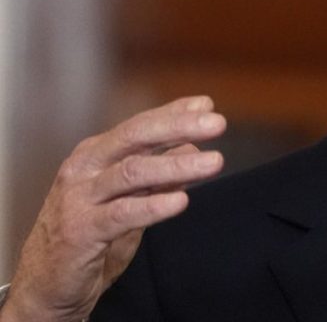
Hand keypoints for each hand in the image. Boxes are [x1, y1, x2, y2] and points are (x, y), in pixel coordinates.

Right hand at [0, 97, 225, 321]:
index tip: (207, 105)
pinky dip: (153, 205)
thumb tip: (192, 143)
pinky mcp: (81, 231)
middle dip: (178, 127)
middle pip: (135, 138)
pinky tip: (181, 201)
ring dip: (176, 165)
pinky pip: (122, 214)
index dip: (174, 114)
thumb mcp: (127, 195)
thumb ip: (156, 170)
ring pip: (132, 172)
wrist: (47, 283)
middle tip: (217, 123)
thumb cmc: (89, 233)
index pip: (139, 126)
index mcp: (96, 154)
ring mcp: (80, 198)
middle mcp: (85, 169)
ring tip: (214, 161)